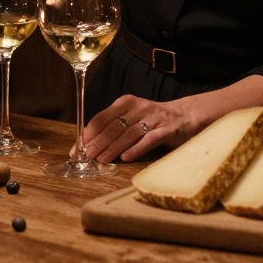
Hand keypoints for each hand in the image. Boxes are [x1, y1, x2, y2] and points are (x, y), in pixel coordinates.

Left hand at [77, 95, 201, 163]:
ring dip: (113, 148)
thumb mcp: (131, 117)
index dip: (89, 133)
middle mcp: (139, 107)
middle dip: (98, 142)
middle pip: (114, 126)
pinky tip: (125, 158)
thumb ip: (112, 128)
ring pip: (129, 134)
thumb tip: (87, 144)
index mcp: (126, 102)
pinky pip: (149, 140)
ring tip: (101, 160)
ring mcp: (154, 118)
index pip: (102, 117)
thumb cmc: (151, 120)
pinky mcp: (167, 130)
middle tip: (87, 156)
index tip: (77, 148)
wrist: (185, 116)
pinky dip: (136, 149)